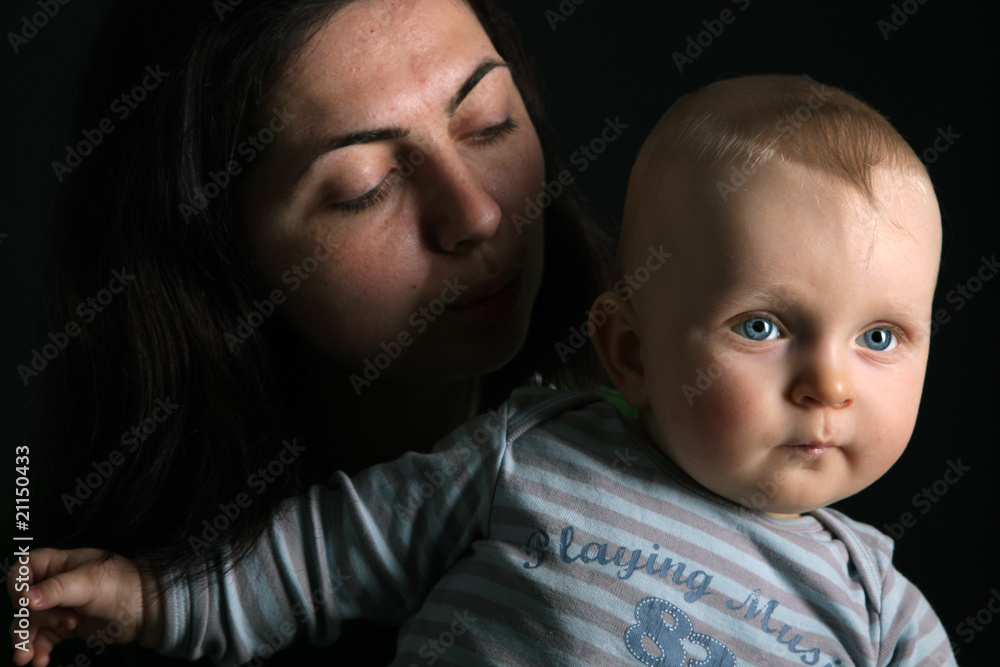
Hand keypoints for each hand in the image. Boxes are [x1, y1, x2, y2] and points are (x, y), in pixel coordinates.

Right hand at [7, 548, 163, 666]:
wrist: (145, 611)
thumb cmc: (122, 586)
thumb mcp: (88, 583)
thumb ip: (56, 590)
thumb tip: (25, 599)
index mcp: (61, 564)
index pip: (25, 568)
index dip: (17, 584)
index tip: (23, 601)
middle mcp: (56, 585)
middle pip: (24, 602)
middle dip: (34, 618)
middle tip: (63, 622)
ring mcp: (59, 607)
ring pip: (28, 623)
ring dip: (24, 641)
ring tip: (26, 657)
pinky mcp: (64, 627)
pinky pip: (41, 639)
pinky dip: (37, 650)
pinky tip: (40, 662)